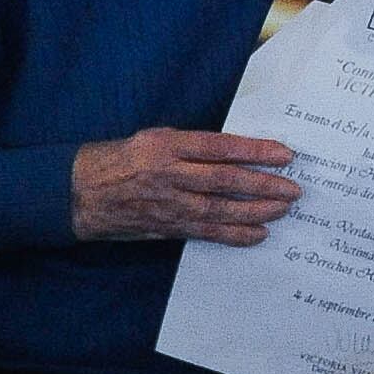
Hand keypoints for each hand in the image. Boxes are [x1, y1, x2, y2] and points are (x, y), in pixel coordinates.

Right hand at [73, 128, 297, 243]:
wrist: (80, 192)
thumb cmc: (123, 158)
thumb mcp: (155, 138)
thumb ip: (192, 146)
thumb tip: (238, 152)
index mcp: (167, 145)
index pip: (220, 147)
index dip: (255, 151)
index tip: (284, 155)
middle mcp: (168, 174)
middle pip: (224, 181)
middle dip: (263, 185)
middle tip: (293, 189)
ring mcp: (166, 204)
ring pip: (218, 210)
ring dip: (255, 212)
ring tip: (283, 210)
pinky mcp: (165, 226)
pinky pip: (205, 232)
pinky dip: (233, 235)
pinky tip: (257, 234)